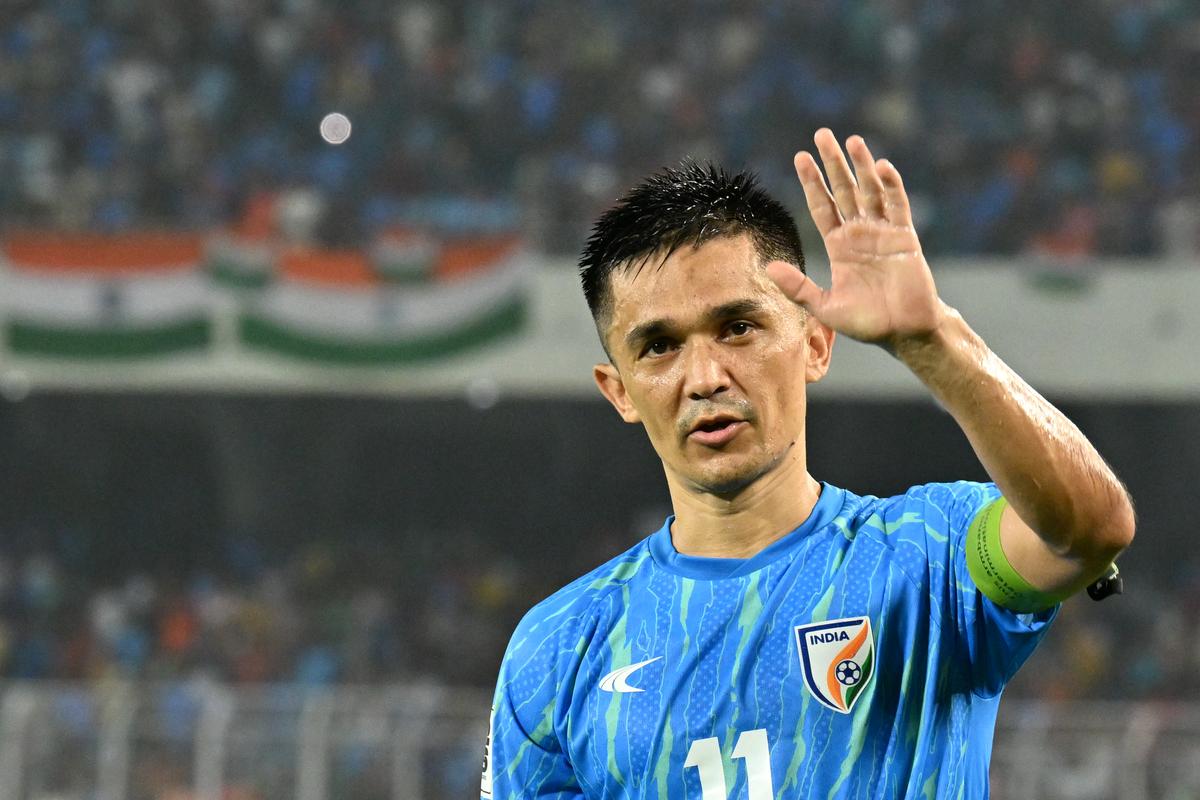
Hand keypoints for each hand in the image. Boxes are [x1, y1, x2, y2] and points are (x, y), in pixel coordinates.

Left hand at [767, 129, 944, 349]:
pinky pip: (897, 206)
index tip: (800, 157)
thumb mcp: (825, 307)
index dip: (812, 182)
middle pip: (844, 189)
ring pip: (870, 191)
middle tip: (822, 134)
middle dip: (833, 162)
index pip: (822, 205)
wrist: (904, 331)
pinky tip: (881, 167)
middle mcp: (859, 233)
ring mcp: (883, 232)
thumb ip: (798, 287)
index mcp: (839, 246)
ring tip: (852, 140)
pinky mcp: (905, 237)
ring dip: (861, 166)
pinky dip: (891, 186)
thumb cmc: (867, 322)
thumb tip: (768, 268)